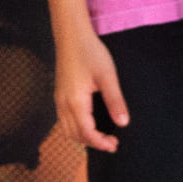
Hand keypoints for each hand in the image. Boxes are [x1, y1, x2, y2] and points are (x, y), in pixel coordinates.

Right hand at [55, 28, 128, 153]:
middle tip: (112, 143)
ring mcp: (59, 100)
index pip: (86, 132)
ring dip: (83, 138)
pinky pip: (64, 121)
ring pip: (67, 129)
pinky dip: (76, 129)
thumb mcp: (107, 76)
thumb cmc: (90, 53)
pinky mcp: (59, 95)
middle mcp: (63, 104)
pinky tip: (88, 125)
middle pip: (75, 135)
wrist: (71, 36)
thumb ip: (115, 101)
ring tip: (101, 137)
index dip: (100, 143)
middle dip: (93, 143)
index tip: (115, 145)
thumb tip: (123, 123)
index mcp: (76, 102)